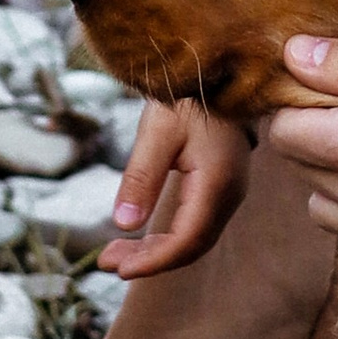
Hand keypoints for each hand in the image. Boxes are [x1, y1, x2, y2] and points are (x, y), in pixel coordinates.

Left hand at [95, 100, 254, 278]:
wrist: (219, 69)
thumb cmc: (187, 96)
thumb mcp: (157, 131)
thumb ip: (141, 178)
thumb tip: (123, 225)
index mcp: (216, 182)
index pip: (187, 240)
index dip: (153, 261)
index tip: (118, 269)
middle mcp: (230, 193)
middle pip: (191, 245)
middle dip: (149, 260)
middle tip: (107, 262)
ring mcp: (229, 191)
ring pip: (194, 238)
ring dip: (156, 250)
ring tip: (115, 253)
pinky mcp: (222, 186)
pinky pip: (196, 224)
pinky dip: (168, 236)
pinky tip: (141, 236)